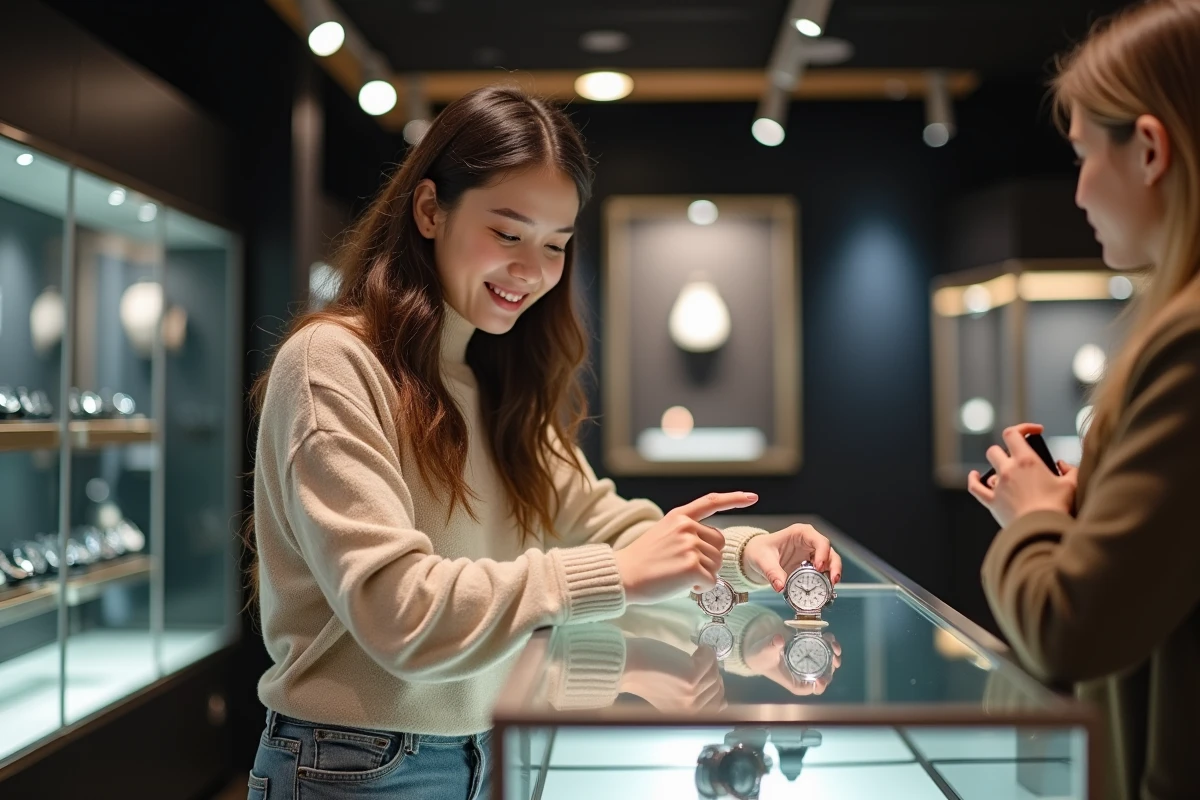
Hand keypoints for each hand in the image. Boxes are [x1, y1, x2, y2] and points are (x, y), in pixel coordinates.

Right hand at [616, 492, 756, 603]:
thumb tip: (712, 546)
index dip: (734, 499)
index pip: (711, 502)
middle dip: (708, 560)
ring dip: (702, 575)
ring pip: (716, 565)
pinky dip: (700, 588)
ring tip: (677, 575)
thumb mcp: (663, 534)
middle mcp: (687, 528)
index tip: (752, 497)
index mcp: (679, 517)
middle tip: (683, 567)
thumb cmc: (642, 561)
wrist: (623, 575)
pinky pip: (711, 581)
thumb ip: (686, 532)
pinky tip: (681, 585)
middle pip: (719, 546)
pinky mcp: (692, 566)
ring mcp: (690, 546)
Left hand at [620, 638, 725, 712]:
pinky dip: (707, 651)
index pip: (719, 705)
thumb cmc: (645, 677)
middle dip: (711, 672)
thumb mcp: (670, 695)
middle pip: (718, 687)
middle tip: (699, 662)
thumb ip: (690, 698)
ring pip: (715, 674)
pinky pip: (711, 661)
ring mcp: (692, 693)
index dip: (715, 687)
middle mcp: (691, 708)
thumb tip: (720, 695)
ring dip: (708, 661)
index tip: (708, 674)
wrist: (627, 666)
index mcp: (686, 715)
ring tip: (696, 654)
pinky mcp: (692, 677)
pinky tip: (698, 649)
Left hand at [742, 523, 842, 591]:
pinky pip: (823, 573)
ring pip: (830, 562)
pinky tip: (823, 590)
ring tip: (830, 588)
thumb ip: (772, 572)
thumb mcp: (763, 560)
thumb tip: (780, 586)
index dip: (823, 553)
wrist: (756, 556)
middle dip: (834, 566)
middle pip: (829, 552)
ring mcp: (812, 554)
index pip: (818, 540)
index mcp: (800, 533)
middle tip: (832, 581)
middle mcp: (809, 542)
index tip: (819, 567)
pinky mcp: (811, 566)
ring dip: (832, 575)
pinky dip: (825, 581)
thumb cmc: (760, 550)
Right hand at [743, 617, 841, 695]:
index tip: (821, 679)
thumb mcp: (764, 653)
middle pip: (825, 675)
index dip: (819, 686)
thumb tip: (779, 639)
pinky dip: (829, 643)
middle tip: (834, 657)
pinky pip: (824, 648)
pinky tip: (827, 636)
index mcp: (797, 681)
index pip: (812, 689)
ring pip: (828, 662)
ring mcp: (810, 661)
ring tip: (832, 645)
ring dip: (834, 654)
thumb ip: (771, 647)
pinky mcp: (810, 649)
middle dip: (832, 667)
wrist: (760, 647)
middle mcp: (806, 673)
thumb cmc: (762, 656)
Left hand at [967, 423, 1076, 526]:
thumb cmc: (1058, 507)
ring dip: (996, 468)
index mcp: (1027, 461)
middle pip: (996, 450)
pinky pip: (975, 488)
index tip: (1035, 432)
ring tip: (1008, 475)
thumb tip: (1062, 465)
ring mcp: (998, 486)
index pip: (1014, 433)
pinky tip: (975, 476)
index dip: (1022, 428)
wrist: (1041, 530)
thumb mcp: (1071, 484)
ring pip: (988, 468)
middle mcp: (1008, 470)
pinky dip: (974, 480)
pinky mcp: (992, 501)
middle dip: (1006, 451)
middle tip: (1019, 459)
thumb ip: (1069, 470)